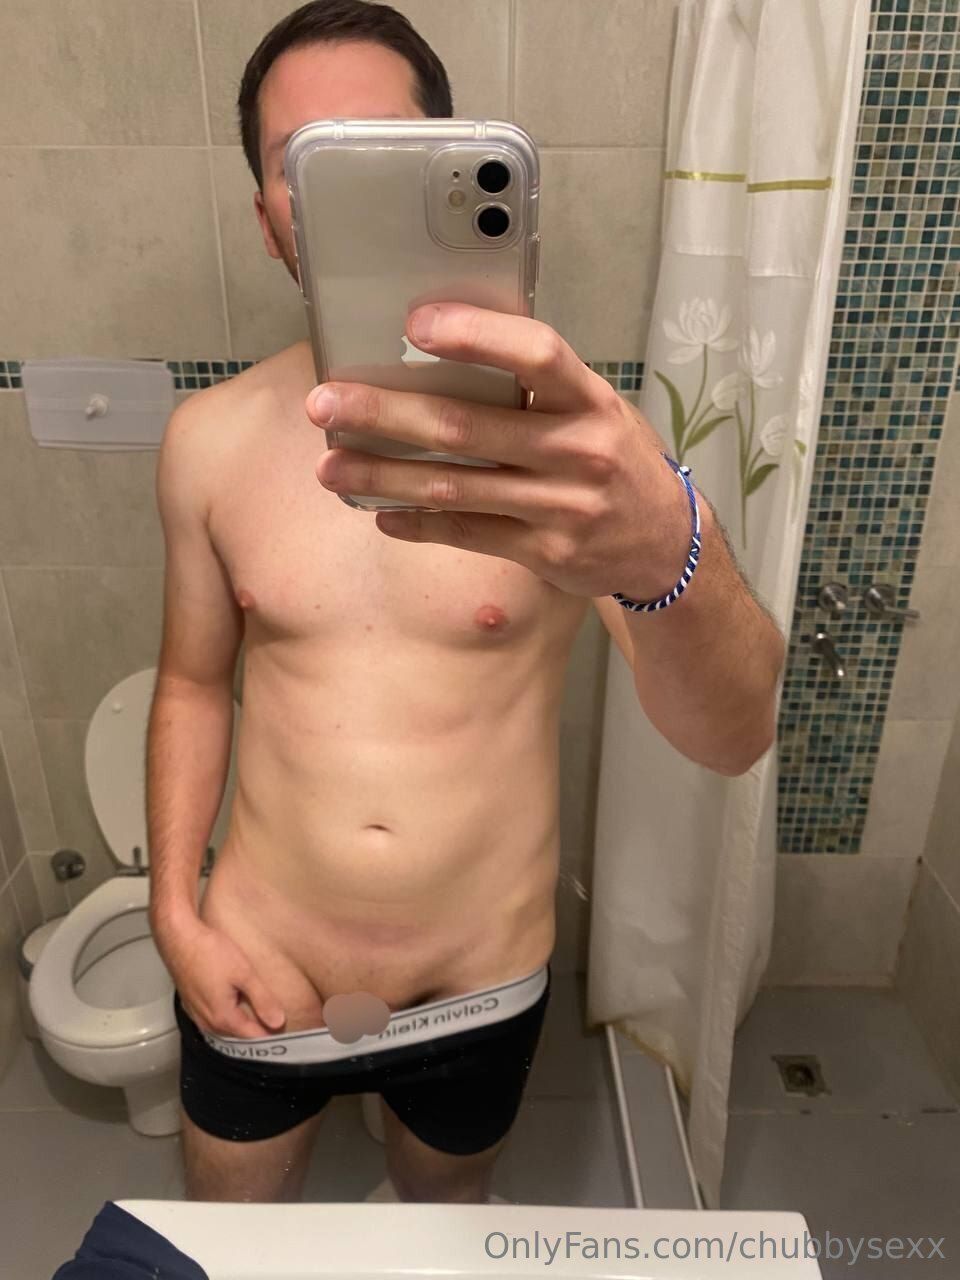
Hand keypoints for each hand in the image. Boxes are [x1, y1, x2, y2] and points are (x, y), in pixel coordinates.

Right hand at [153, 914, 285, 1037]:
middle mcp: (207, 1022)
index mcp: (222, 1018)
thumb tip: (278, 1022)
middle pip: (239, 1033)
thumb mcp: (244, 973)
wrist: (178, 938)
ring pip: (225, 1025)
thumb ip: (262, 999)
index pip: (253, 1037)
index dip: (271, 1034)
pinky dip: (227, 1012)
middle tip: (278, 1017)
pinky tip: (236, 998)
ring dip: (242, 1020)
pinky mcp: (190, 1003)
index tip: (287, 1028)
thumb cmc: (210, 952)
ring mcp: (196, 1013)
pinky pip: (213, 1015)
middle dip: (257, 1027)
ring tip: (260, 1008)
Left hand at [307, 303, 691, 603]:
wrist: (664, 545)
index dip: (476, 336)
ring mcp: (561, 507)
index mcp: (589, 400)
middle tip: (325, 403)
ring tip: (330, 469)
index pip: (536, 355)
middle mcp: (578, 451)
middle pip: (468, 428)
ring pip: (455, 488)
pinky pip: (466, 534)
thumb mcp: (594, 410)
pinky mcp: (544, 552)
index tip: (414, 323)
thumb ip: (536, 388)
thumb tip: (441, 353)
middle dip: (386, 414)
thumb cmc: (616, 460)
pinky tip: (378, 512)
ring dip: (383, 477)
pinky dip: (417, 523)